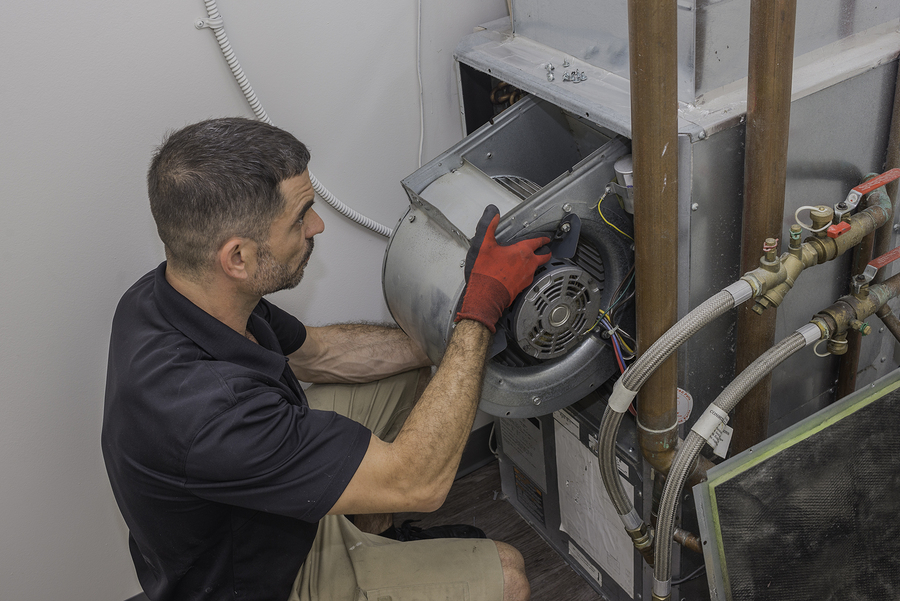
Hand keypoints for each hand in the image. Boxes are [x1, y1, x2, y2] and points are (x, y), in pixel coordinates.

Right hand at [455, 205, 550, 331]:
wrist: (486, 296)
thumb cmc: (486, 273)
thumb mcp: (484, 245)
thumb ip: (489, 226)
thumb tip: (493, 213)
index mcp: (522, 252)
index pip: (538, 242)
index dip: (543, 238)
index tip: (546, 238)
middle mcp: (528, 264)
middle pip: (544, 256)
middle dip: (545, 252)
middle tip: (546, 249)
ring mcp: (527, 277)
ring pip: (537, 268)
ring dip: (536, 263)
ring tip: (531, 261)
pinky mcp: (522, 288)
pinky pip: (529, 278)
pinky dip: (527, 274)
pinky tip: (519, 274)